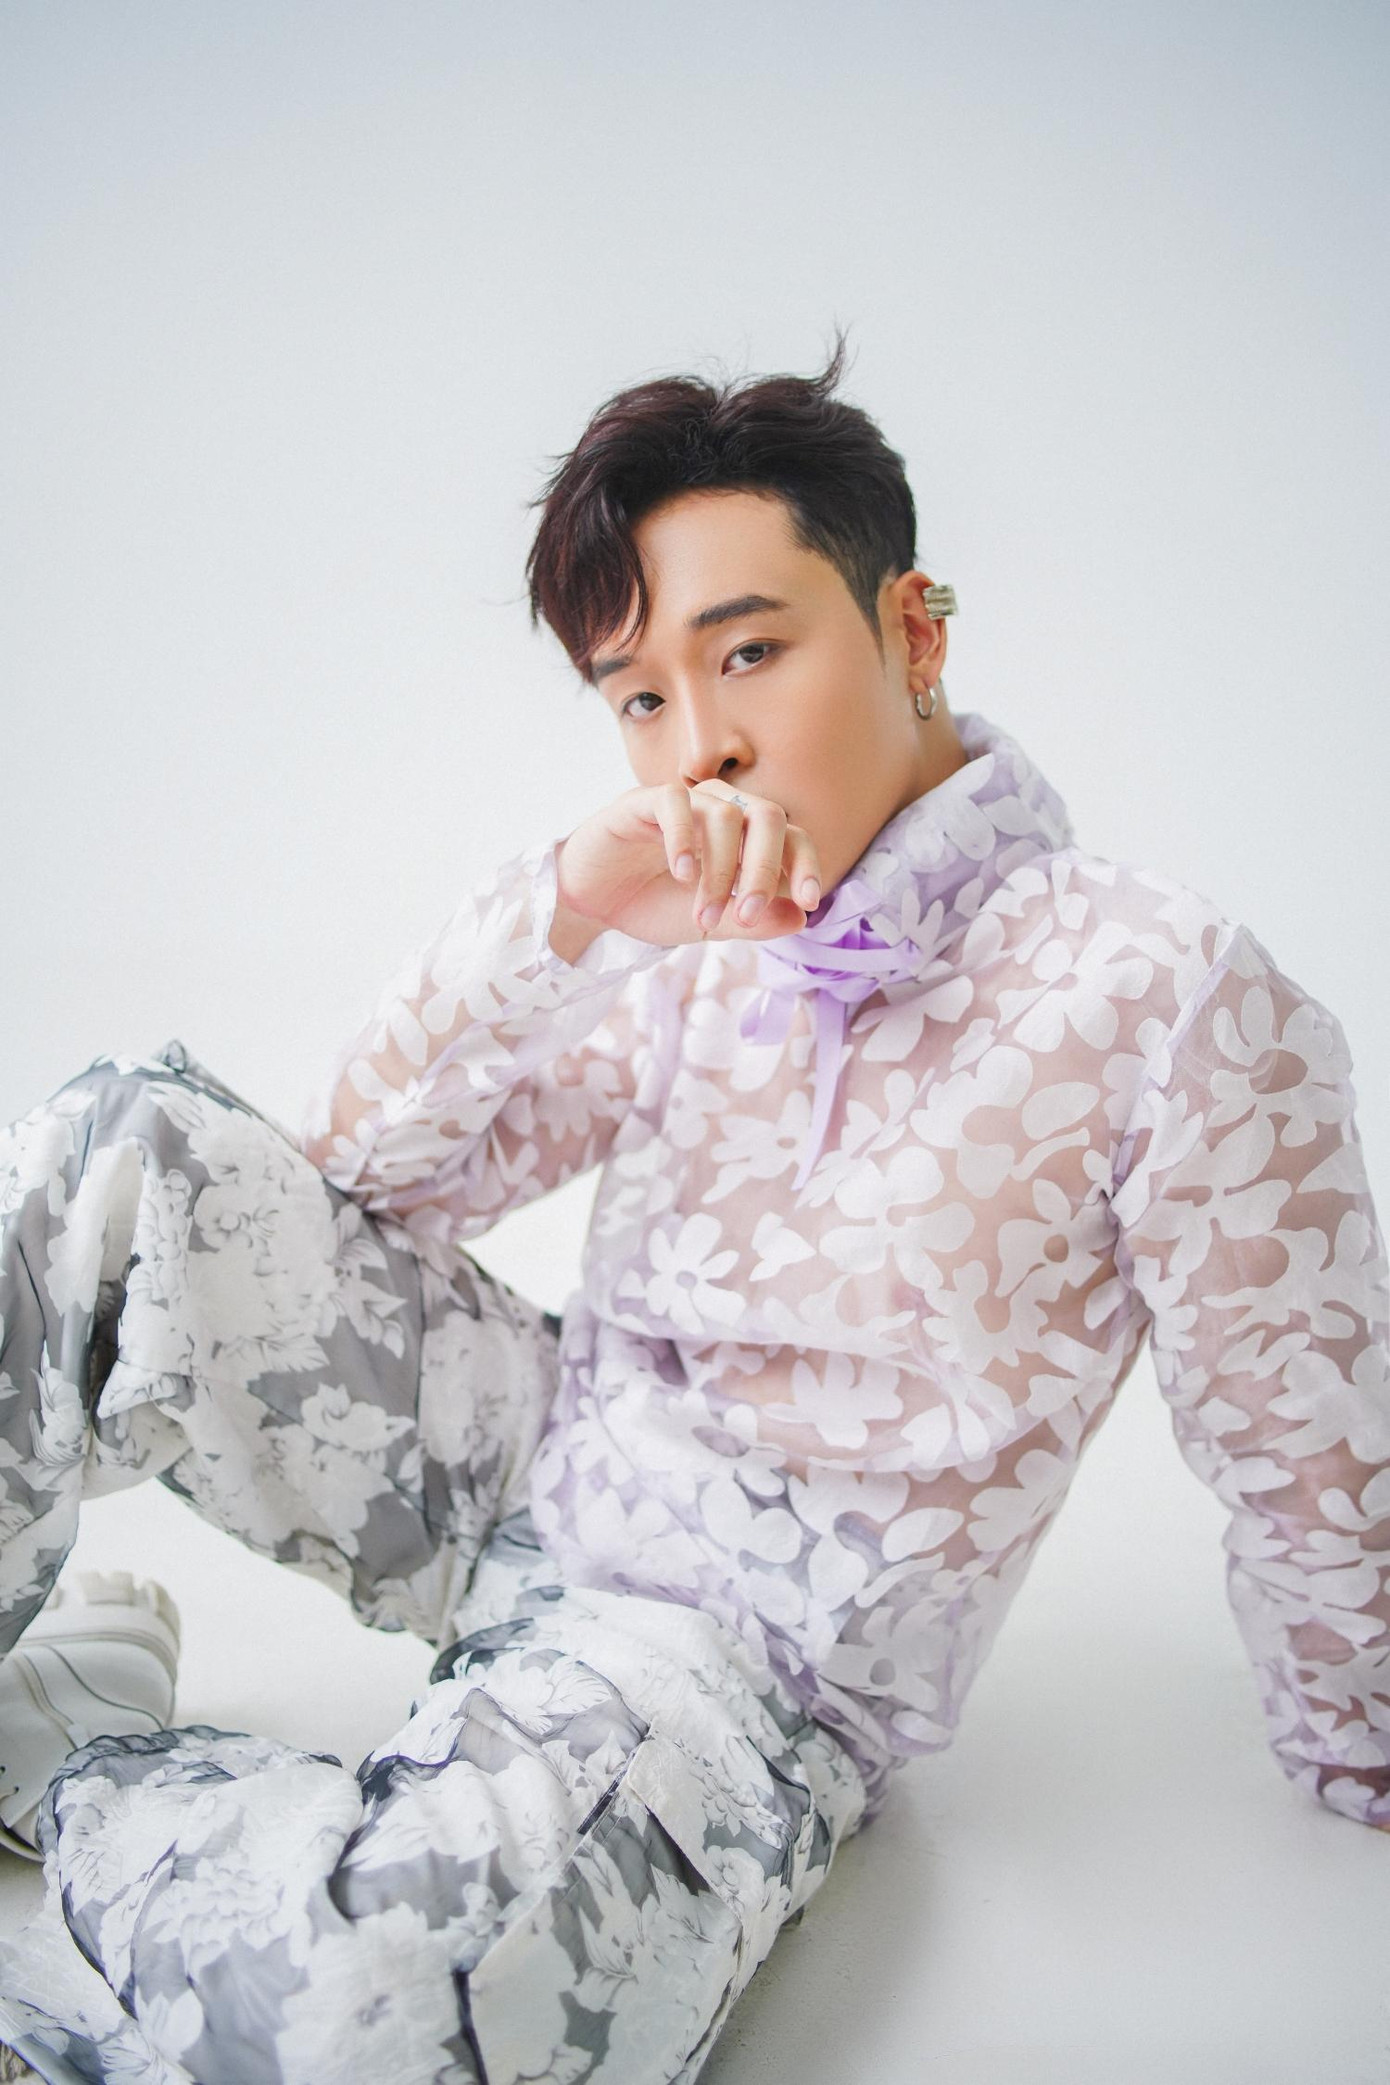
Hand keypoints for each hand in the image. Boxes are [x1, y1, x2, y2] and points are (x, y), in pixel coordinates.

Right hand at [554, 779, 822, 949]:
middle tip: (748, 915)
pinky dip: (684, 839)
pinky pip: (673, 803)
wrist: (590, 904)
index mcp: (744, 836)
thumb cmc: (653, 904)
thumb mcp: (709, 924)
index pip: (791, 836)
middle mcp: (720, 810)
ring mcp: (683, 803)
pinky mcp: (641, 802)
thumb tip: (800, 917)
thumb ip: (751, 921)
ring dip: (721, 872)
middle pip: (767, 816)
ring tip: (704, 916)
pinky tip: (681, 874)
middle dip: (765, 869)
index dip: (806, 865)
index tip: (810, 902)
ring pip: (725, 814)